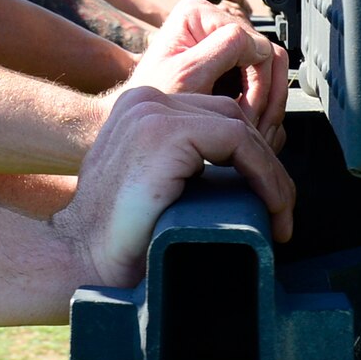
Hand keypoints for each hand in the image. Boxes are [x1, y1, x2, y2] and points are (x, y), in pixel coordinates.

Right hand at [55, 86, 294, 288]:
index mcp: (139, 111)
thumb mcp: (153, 187)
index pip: (214, 116)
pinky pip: (238, 140)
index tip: (268, 199)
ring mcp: (153, 112)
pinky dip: (264, 175)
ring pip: (240, 126)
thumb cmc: (115, 239)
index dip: (251, 156)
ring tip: (280, 214)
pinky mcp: (166, 131)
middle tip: (281, 211)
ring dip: (270, 173)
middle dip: (265, 164)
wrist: (79, 258)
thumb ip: (182, 168)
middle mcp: (144, 101)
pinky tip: (271, 206)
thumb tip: (236, 179)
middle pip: (231, 116)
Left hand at [125, 0, 287, 150]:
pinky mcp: (231, 62)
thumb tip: (262, 44)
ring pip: (271, 71)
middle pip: (268, 56)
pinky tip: (250, 126)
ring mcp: (224, 41)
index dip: (256, 82)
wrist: (147, 122)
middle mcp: (214, 20)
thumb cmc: (156, 100)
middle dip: (265, 97)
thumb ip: (225, 48)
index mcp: (199, 12)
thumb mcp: (187, 73)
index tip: (244, 114)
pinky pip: (263, 80)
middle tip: (254, 129)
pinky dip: (262, 107)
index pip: (254, 42)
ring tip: (253, 131)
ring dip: (268, 105)